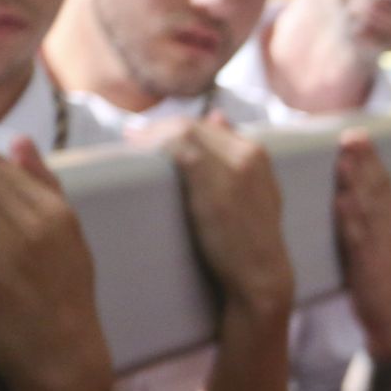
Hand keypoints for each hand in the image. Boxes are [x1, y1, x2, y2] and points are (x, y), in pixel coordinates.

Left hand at [136, 116, 294, 315]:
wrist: (260, 275)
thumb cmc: (251, 242)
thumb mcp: (255, 195)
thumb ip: (237, 157)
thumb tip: (218, 115)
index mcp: (259, 154)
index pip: (207, 125)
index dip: (173, 128)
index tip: (147, 137)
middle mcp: (250, 153)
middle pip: (193, 125)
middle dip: (158, 130)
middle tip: (130, 139)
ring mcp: (235, 167)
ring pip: (183, 131)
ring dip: (152, 135)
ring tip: (130, 146)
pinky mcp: (214, 184)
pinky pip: (179, 148)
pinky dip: (154, 145)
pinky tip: (137, 154)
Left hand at [334, 130, 390, 358]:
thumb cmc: (387, 291)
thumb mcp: (390, 252)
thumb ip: (375, 225)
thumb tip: (352, 195)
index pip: (388, 189)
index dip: (374, 161)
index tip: (360, 135)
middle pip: (381, 192)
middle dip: (366, 161)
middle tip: (353, 134)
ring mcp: (385, 253)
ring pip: (372, 211)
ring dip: (357, 182)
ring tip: (345, 157)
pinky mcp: (372, 272)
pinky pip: (361, 242)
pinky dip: (353, 220)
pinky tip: (343, 201)